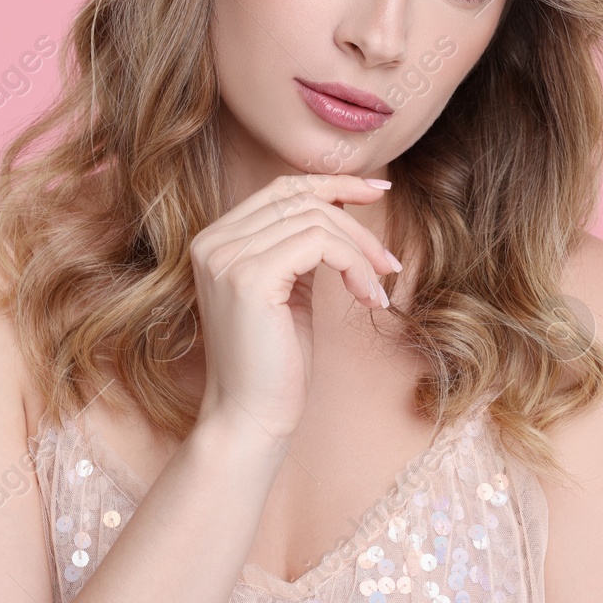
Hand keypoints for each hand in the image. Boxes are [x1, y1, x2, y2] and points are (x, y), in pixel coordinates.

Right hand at [188, 173, 400, 442]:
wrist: (250, 419)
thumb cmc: (276, 363)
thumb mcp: (290, 290)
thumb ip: (301, 247)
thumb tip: (341, 206)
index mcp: (217, 241)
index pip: (281, 189)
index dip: (332, 184)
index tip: (377, 191)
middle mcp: (214, 242)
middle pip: (300, 198)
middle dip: (355, 220)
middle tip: (389, 260)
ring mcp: (227, 257)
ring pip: (316, 219)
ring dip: (360, 251)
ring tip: (378, 288)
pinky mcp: (250, 278)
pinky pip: (320, 243)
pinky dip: (354, 265)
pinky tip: (368, 297)